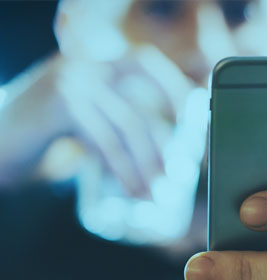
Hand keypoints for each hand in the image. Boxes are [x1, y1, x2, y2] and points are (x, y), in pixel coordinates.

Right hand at [0, 47, 192, 195]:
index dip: (172, 88)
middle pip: (142, 94)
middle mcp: (83, 64)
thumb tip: (163, 148)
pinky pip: (105, 141)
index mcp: (92, 62)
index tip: (190, 120)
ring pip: (127, 123)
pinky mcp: (60, 104)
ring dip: (146, 164)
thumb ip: (115, 121)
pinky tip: (131, 189)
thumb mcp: (84, 122)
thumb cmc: (39, 138)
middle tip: (174, 173)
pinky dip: (123, 170)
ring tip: (154, 193)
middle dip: (163, 138)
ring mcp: (70, 80)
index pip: (144, 63)